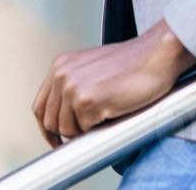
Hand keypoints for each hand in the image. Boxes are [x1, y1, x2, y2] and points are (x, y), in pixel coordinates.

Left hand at [31, 19, 195, 148]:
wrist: (156, 55)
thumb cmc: (132, 64)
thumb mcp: (92, 68)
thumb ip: (74, 86)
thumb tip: (65, 119)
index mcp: (60, 66)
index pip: (40, 106)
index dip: (46, 128)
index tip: (56, 140)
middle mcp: (61, 75)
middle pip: (50, 121)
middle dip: (66, 134)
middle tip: (84, 138)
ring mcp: (73, 88)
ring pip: (66, 129)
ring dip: (84, 132)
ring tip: (104, 119)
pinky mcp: (88, 101)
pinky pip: (85, 130)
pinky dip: (99, 129)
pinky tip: (113, 115)